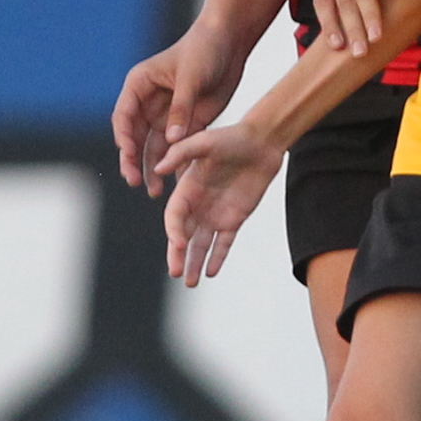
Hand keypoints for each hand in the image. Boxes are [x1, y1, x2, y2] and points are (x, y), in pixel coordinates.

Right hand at [113, 19, 252, 190]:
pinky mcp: (187, 122)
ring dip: (153, 168)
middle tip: (134, 181)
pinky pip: (177, 148)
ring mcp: (167, 114)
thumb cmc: (205, 49)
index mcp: (139, 85)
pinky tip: (176, 184)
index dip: (123, 138)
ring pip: (154, 147)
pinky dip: (175, 164)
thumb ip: (181, 108)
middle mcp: (148, 102)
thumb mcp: (191, 77)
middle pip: (134, 137)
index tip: (128, 155)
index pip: (124, 116)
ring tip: (154, 191)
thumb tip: (172, 141)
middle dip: (133, 160)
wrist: (230, 42)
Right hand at [158, 121, 282, 286]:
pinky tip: (211, 272)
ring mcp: (216, 213)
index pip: (174, 216)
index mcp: (186, 188)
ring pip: (201, 244)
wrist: (262, 142)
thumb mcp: (205, 141)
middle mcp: (198, 204)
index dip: (173, 231)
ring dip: (194, 263)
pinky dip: (218, 257)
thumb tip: (157, 168)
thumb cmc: (232, 138)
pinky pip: (224, 242)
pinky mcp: (234, 218)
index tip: (178, 243)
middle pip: (183, 235)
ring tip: (189, 282)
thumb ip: (182, 154)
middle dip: (178, 255)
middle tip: (175, 272)